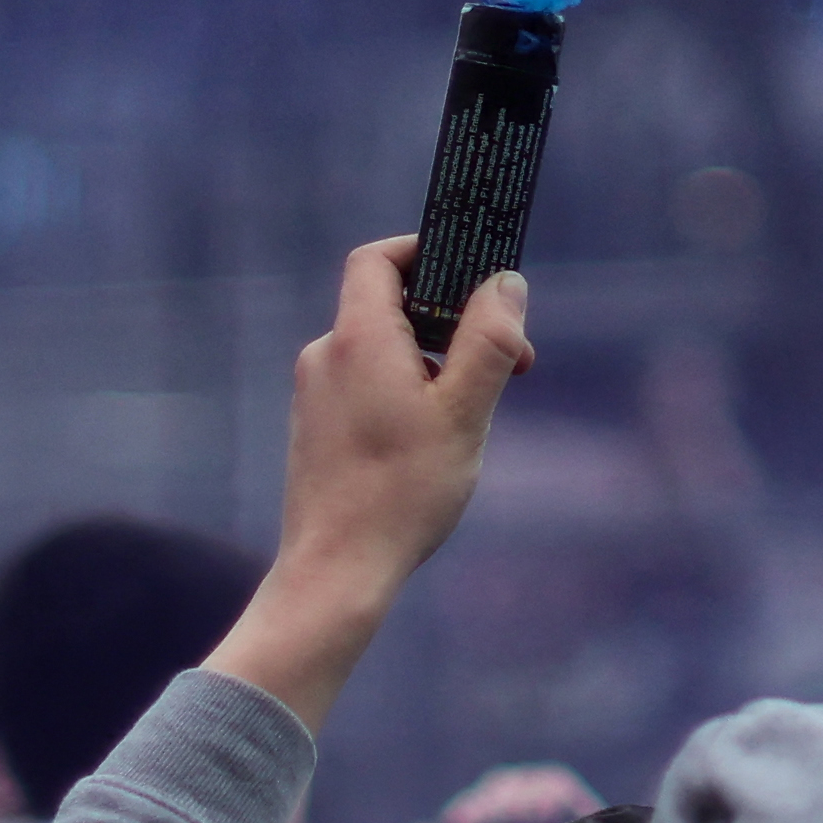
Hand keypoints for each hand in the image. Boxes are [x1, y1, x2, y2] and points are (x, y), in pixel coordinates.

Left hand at [206, 237, 533, 732]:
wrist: (335, 571)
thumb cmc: (402, 491)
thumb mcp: (464, 412)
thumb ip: (489, 341)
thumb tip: (507, 282)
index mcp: (358, 338)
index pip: (378, 258)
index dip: (425, 251)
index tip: (473, 275)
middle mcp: (326, 356)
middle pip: (389, 305)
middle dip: (450, 320)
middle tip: (504, 363)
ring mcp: (315, 394)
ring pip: (382, 351)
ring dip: (432, 363)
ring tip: (472, 415)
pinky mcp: (315, 429)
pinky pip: (366, 385)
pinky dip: (405, 392)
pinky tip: (433, 443)